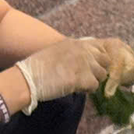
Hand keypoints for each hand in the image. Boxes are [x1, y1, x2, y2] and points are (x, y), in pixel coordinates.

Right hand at [15, 37, 133, 103]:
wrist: (29, 78)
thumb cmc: (38, 67)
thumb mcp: (57, 52)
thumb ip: (72, 53)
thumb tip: (83, 61)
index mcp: (76, 43)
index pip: (100, 49)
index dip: (98, 60)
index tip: (92, 68)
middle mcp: (83, 51)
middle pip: (105, 61)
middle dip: (99, 70)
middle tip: (87, 78)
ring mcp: (84, 64)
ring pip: (102, 74)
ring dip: (93, 81)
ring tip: (80, 84)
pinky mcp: (82, 78)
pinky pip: (94, 86)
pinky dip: (87, 90)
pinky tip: (77, 90)